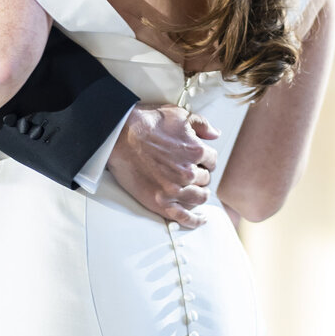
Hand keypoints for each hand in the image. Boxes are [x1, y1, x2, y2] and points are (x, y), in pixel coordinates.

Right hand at [106, 104, 218, 227]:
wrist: (119, 135)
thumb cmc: (146, 122)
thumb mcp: (178, 114)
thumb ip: (201, 124)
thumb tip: (215, 134)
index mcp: (195, 151)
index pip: (212, 161)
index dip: (205, 160)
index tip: (199, 160)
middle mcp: (188, 172)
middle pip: (205, 179)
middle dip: (200, 175)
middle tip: (189, 172)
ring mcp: (174, 190)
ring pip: (199, 197)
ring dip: (198, 193)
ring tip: (194, 191)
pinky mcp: (160, 202)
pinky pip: (184, 217)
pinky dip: (195, 220)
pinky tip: (201, 219)